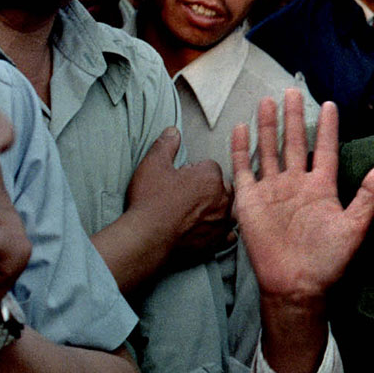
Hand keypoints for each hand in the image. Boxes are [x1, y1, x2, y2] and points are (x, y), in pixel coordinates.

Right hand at [125, 127, 233, 266]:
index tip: (180, 179)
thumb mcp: (153, 164)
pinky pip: (227, 234)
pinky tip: (206, 231)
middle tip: (185, 196)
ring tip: (192, 213)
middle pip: (221, 187)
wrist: (146, 238)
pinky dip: (219, 232)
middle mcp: (223, 199)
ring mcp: (223, 222)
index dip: (193, 172)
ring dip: (215, 209)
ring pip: (226, 209)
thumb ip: (166, 144)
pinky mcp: (218, 241)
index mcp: (211, 177)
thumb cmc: (150, 201)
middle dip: (208, 189)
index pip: (209, 167)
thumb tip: (173, 131)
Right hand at [231, 90, 373, 305]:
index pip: (324, 149)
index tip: (330, 105)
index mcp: (321, 188)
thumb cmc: (328, 261)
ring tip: (268, 101)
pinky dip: (241, 149)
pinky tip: (241, 128)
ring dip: (268, 126)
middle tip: (293, 91)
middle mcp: (296, 185)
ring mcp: (272, 191)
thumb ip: (369, 194)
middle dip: (293, 117)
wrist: (296, 285)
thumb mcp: (355, 226)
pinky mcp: (250, 201)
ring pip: (269, 150)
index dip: (327, 128)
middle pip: (293, 142)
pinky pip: (244, 169)